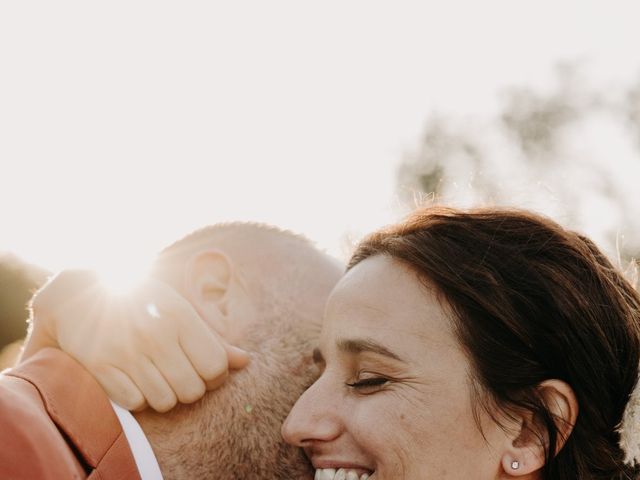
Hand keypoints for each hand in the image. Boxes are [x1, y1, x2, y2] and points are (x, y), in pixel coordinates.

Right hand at [25, 270, 249, 411]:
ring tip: (157, 376)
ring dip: (164, 395)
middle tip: (180, 375)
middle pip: (192, 390)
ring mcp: (126, 352)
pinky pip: (134, 403)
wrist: (79, 293)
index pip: (215, 366)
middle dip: (191, 388)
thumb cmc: (140, 300)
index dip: (216, 376)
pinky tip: (133, 379)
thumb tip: (245, 361)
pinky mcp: (100, 367)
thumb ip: (211, 337)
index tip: (205, 370)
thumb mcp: (178, 307)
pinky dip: (137, 398)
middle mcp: (155, 334)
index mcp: (180, 315)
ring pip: (164, 402)